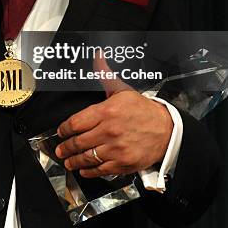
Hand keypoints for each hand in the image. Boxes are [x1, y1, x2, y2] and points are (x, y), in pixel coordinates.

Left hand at [54, 53, 172, 177]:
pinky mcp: (123, 163)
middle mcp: (110, 131)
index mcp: (107, 112)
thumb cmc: (143, 110)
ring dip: (74, 161)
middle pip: (79, 141)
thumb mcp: (122, 90)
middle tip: (60, 149)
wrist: (167, 130)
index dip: (64, 129)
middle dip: (66, 147)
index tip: (61, 131)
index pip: (76, 122)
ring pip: (87, 157)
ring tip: (68, 161)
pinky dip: (90, 171)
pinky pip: (101, 170)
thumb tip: (97, 56)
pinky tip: (84, 169)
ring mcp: (116, 149)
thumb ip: (105, 75)